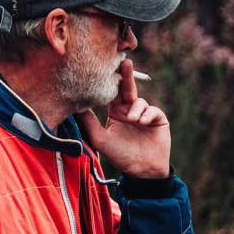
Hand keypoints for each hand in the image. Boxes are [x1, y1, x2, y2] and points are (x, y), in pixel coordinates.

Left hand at [75, 58, 171, 177]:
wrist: (142, 170)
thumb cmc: (120, 156)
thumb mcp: (100, 138)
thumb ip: (89, 122)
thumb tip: (76, 106)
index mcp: (116, 112)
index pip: (112, 93)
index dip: (111, 82)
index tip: (106, 68)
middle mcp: (130, 110)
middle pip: (127, 88)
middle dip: (127, 75)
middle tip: (125, 62)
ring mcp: (144, 113)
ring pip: (139, 102)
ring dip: (135, 109)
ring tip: (133, 120)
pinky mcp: (158, 118)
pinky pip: (152, 110)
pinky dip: (147, 115)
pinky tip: (142, 123)